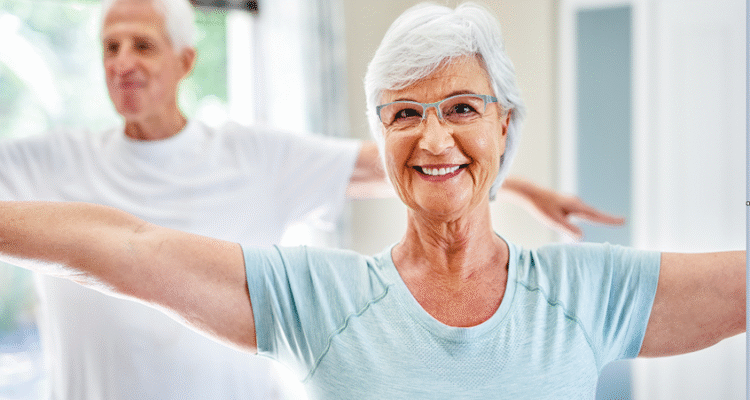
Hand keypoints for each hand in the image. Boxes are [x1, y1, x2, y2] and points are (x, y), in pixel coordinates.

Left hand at [500, 178, 624, 239]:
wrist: (529, 194)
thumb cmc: (541, 207)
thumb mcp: (553, 221)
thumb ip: (567, 229)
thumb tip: (582, 236)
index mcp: (576, 206)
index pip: (596, 216)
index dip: (610, 220)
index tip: (623, 221)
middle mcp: (576, 203)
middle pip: (595, 213)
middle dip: (608, 218)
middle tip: (623, 221)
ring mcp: (571, 203)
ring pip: (588, 212)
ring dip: (599, 217)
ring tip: (610, 220)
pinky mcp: (565, 204)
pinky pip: (580, 212)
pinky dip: (588, 216)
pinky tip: (587, 217)